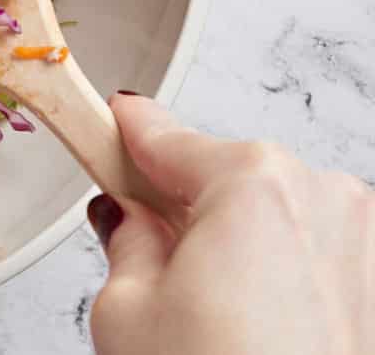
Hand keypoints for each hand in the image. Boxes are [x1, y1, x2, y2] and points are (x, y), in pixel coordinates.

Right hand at [88, 93, 373, 354]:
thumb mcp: (125, 311)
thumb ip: (126, 241)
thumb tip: (129, 220)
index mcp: (252, 183)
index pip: (162, 133)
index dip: (119, 133)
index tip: (105, 124)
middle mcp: (324, 196)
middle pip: (224, 174)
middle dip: (182, 205)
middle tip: (148, 262)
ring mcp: (366, 243)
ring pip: (275, 214)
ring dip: (238, 242)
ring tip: (211, 317)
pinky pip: (317, 254)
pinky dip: (283, 276)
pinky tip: (255, 328)